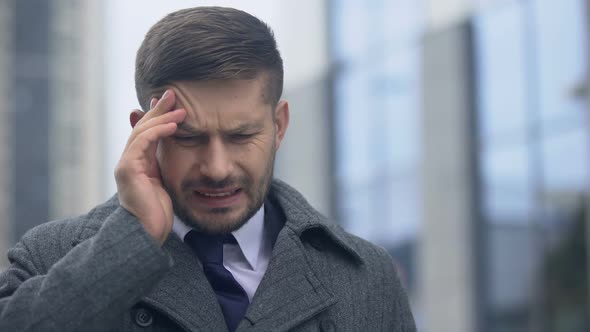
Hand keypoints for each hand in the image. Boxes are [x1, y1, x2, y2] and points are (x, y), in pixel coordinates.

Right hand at [114, 90, 185, 245]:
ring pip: (142, 132)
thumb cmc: (158, 214)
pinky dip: (158, 132)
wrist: (146, 234)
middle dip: (158, 110)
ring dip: (161, 117)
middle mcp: (129, 162)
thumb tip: (179, 154)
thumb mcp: (166, 184)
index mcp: (139, 165)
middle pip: (142, 128)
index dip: (158, 117)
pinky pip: (142, 143)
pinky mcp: (127, 169)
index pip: (147, 134)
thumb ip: (167, 167)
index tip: (172, 104)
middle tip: (173, 94)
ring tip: (180, 108)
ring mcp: (126, 165)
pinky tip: (173, 125)